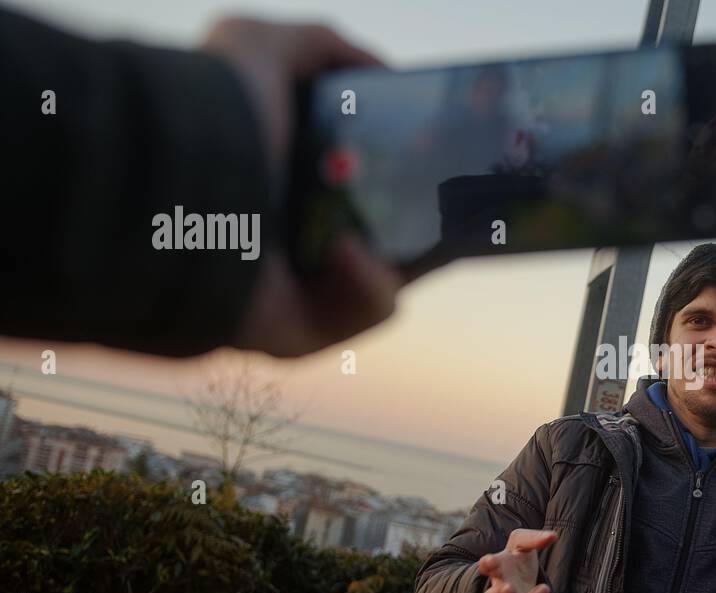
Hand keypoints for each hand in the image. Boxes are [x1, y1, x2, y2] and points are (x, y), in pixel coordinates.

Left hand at [201, 19, 405, 356]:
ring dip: (386, 256)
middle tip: (447, 210)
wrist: (176, 189)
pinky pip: (366, 312)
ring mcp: (294, 290)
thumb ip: (322, 46)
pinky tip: (345, 250)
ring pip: (383, 283)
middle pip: (381, 242)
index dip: (401, 180)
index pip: (356, 189)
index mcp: (280, 183)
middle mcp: (284, 239)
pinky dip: (366, 283)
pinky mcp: (301, 332)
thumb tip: (379, 70)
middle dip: (420, 228)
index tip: (433, 167)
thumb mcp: (257, 45)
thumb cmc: (210, 119)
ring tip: (358, 230)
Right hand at [477, 529, 566, 592]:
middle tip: (510, 587)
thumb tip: (553, 536)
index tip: (489, 560)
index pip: (487, 567)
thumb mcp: (522, 542)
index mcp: (498, 568)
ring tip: (544, 588)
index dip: (486, 565)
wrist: (521, 578)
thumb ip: (534, 538)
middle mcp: (500, 590)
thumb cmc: (517, 559)